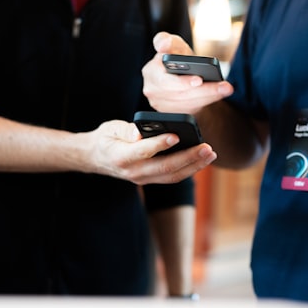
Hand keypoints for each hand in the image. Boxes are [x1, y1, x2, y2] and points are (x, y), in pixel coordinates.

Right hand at [86, 119, 216, 184]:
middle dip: (189, 158)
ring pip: (173, 176)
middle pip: (165, 167)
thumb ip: (125, 130)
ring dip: (194, 166)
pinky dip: (189, 169)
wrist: (96, 158)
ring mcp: (143, 178)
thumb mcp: (110, 128)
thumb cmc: (106, 138)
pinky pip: (172, 177)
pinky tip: (202, 159)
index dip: (160, 144)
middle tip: (207, 148)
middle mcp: (134, 171)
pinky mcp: (151, 179)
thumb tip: (138, 133)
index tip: (176, 136)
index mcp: (121, 156)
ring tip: (210, 154)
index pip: (144, 151)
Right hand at [142, 32, 233, 114]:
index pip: (165, 80)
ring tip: (226, 89)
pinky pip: (191, 110)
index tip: (199, 80)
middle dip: (204, 90)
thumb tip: (163, 45)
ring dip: (209, 96)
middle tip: (223, 86)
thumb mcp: (173, 45)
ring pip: (188, 103)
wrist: (182, 74)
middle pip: (181, 94)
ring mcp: (160, 104)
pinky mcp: (171, 113)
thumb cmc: (177, 59)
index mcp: (151, 71)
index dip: (182, 82)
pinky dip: (206, 101)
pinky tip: (219, 94)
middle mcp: (152, 90)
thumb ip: (166, 40)